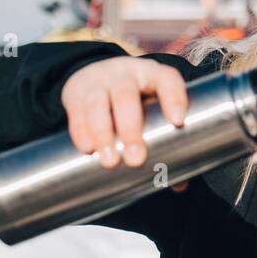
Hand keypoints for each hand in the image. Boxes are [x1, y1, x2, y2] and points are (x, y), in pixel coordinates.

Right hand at [60, 57, 189, 190]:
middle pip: (127, 96)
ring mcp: (99, 81)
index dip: (174, 98)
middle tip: (136, 159)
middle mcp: (125, 73)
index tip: (178, 122)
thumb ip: (168, 141)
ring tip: (110, 161)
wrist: (95, 76)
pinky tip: (87, 148)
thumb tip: (180, 183)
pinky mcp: (76, 91)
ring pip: (99, 103)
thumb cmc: (136, 100)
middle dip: (131, 128)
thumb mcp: (151, 107)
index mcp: (153, 75)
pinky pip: (78, 110)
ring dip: (103, 133)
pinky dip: (81, 130)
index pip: (167, 79)